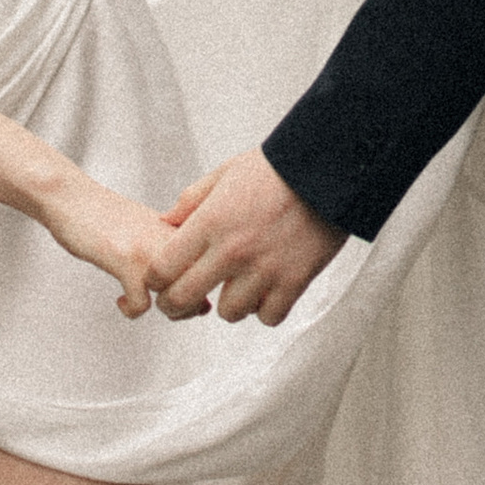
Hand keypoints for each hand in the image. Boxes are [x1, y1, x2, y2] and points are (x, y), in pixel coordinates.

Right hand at [37, 173, 199, 319]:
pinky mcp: (125, 259)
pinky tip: (121, 300)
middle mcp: (170, 237)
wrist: (73, 198)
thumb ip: (178, 260)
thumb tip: (203, 304)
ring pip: (178, 298)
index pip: (214, 269)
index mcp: (181, 230)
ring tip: (143, 302)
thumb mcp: (153, 233)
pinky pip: (142, 304)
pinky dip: (132, 310)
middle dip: (187, 307)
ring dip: (165, 310)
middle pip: (201, 287)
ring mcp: (149, 248)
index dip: (201, 292)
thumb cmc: (110, 219)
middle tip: (165, 307)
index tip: (178, 296)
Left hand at [150, 147, 344, 325]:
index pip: (162, 268)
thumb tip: (165, 222)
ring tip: (237, 288)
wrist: (328, 168)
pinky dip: (265, 309)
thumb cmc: (274, 169)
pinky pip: (268, 317)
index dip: (156, 279)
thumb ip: (190, 201)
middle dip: (175, 305)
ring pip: (228, 313)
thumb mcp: (224, 174)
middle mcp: (233, 250)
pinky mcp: (295, 280)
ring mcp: (265, 269)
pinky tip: (266, 292)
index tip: (163, 280)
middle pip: (183, 299)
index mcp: (210, 222)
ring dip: (229, 304)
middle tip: (182, 301)